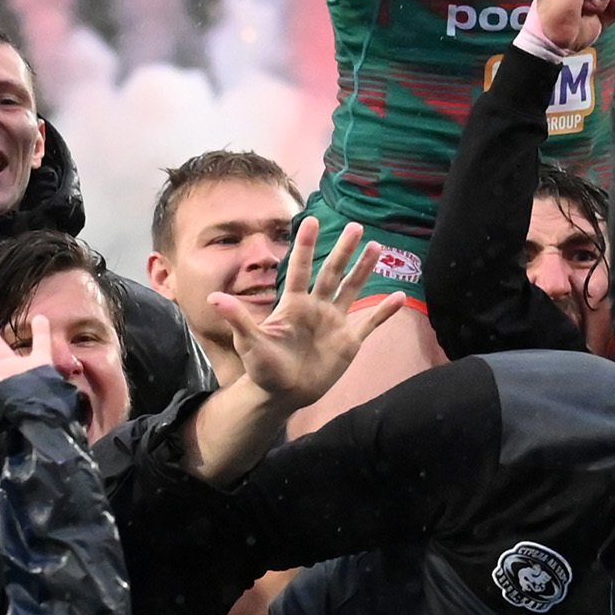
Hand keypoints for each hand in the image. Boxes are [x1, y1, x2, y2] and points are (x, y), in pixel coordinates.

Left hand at [208, 217, 402, 411]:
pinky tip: (401, 297)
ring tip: (377, 247)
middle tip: (355, 226)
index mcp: (294, 304)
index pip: (300, 269)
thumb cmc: (263, 367)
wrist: (283, 394)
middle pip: (332, 273)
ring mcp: (335, 323)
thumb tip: (213, 298)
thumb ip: (238, 319)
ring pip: (353, 290)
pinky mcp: (349, 342)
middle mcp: (317, 307)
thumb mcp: (249, 342)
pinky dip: (384, 312)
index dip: (305, 246)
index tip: (309, 220)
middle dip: (343, 250)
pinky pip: (370, 323)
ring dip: (364, 270)